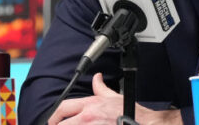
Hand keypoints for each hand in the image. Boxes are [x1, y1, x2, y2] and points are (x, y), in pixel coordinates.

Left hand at [48, 73, 181, 124]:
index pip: (61, 108)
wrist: (145, 124)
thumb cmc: (131, 114)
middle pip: (59, 124)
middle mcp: (87, 118)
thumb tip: (97, 78)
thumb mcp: (114, 97)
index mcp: (89, 105)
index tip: (52, 122)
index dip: (53, 117)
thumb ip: (101, 88)